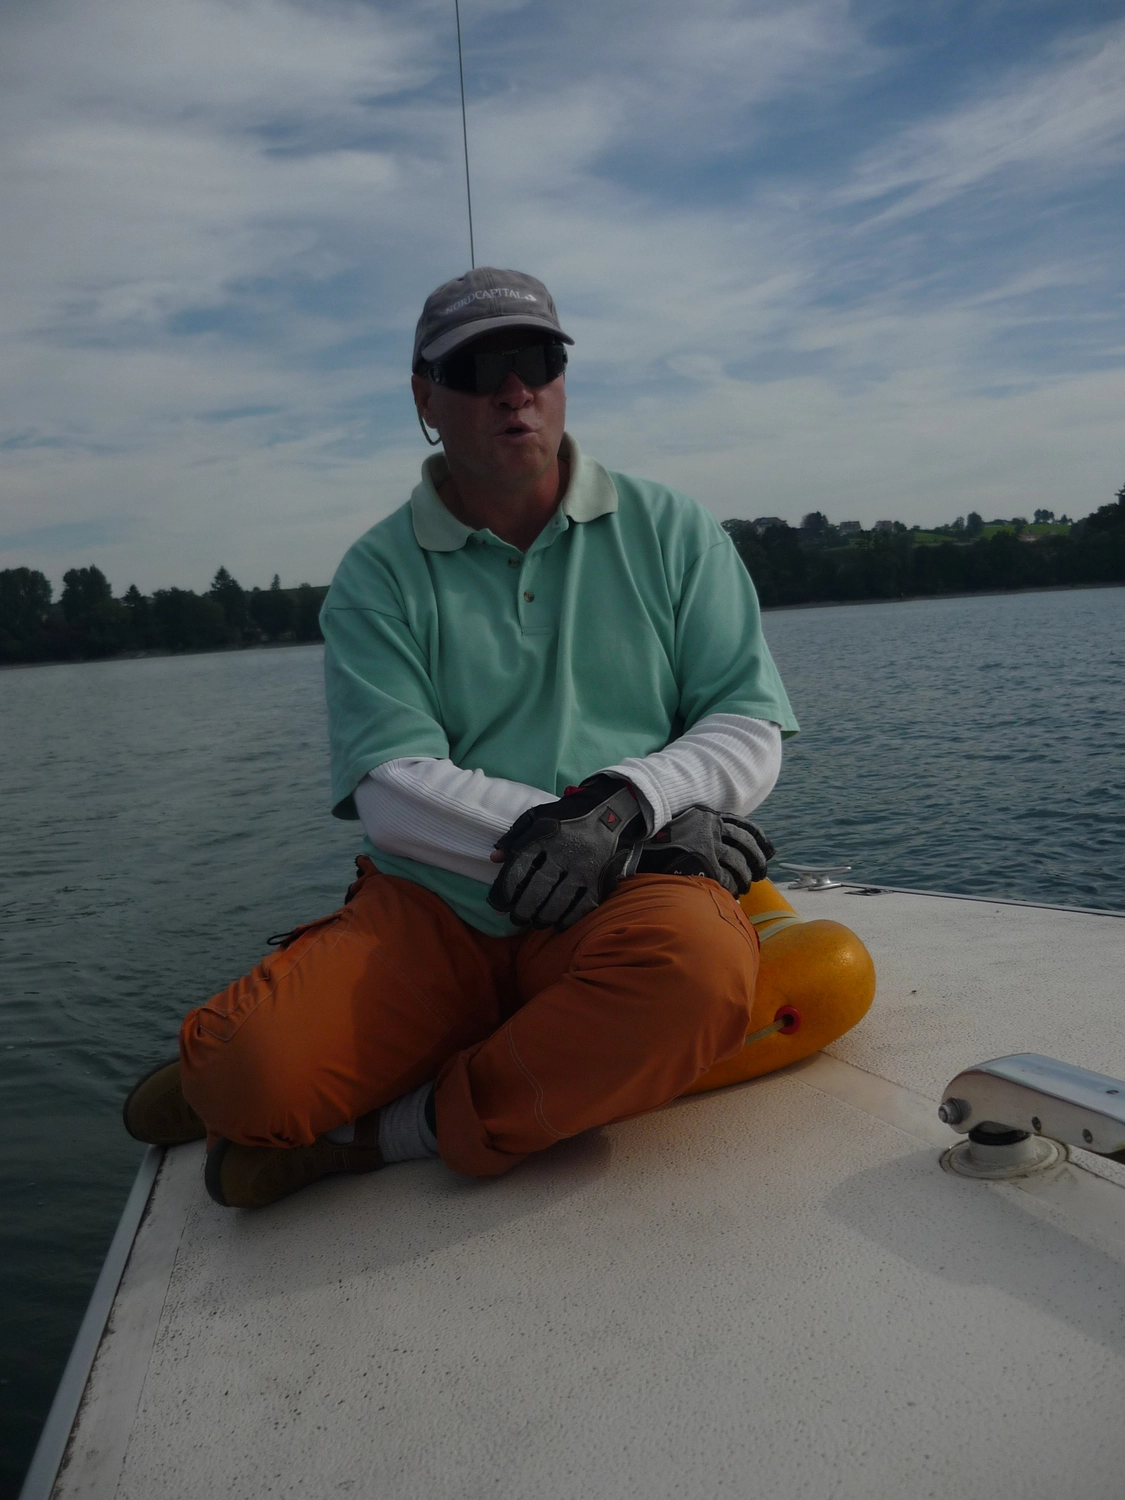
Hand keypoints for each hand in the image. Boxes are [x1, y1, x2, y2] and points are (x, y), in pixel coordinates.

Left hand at [488, 775, 647, 929]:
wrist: (612, 811)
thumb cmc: (568, 816)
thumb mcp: (538, 816)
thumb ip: (515, 836)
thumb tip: (495, 858)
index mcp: (544, 835)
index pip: (518, 867)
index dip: (505, 890)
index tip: (499, 904)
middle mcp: (563, 853)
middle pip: (538, 889)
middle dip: (523, 909)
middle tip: (516, 919)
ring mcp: (584, 868)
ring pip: (559, 901)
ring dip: (543, 917)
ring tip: (535, 923)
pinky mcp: (600, 879)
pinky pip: (582, 906)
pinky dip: (568, 919)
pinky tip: (559, 924)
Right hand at [637, 807, 773, 896]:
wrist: (633, 849)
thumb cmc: (654, 843)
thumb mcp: (680, 826)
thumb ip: (698, 830)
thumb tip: (718, 842)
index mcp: (707, 816)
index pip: (743, 824)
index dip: (759, 838)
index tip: (769, 849)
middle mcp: (711, 827)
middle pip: (746, 843)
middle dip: (758, 859)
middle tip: (761, 872)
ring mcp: (708, 844)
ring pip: (739, 862)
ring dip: (745, 877)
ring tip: (745, 886)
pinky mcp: (703, 863)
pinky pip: (726, 878)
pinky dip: (731, 887)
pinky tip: (731, 894)